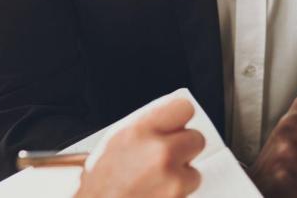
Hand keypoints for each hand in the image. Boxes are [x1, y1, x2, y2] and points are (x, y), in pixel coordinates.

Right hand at [76, 97, 204, 197]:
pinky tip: (155, 194)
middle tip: (166, 157)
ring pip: (194, 171)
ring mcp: (171, 180)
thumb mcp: (115, 141)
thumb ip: (146, 125)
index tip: (177, 124)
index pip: (184, 108)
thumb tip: (170, 116)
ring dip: (180, 177)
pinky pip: (187, 193)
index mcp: (140, 131)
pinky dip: (176, 195)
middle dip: (184, 149)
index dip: (180, 117)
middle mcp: (159, 152)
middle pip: (196, 138)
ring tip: (155, 182)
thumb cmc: (100, 183)